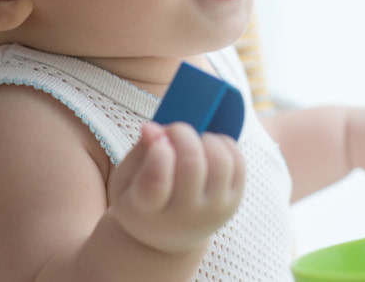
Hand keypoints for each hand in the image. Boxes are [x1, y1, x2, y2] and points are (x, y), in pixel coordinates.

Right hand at [106, 122, 244, 255]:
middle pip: (193, 165)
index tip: (157, 143)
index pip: (155, 185)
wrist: (169, 236)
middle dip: (182, 134)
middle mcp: (185, 215)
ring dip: (205, 139)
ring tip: (191, 142)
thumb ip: (138, 153)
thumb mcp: (126, 182)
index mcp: (149, 211)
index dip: (158, 157)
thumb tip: (154, 129)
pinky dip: (224, 144)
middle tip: (173, 131)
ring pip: (221, 161)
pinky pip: (238, 162)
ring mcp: (214, 210)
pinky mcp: (234, 201)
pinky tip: (207, 147)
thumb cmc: (143, 202)